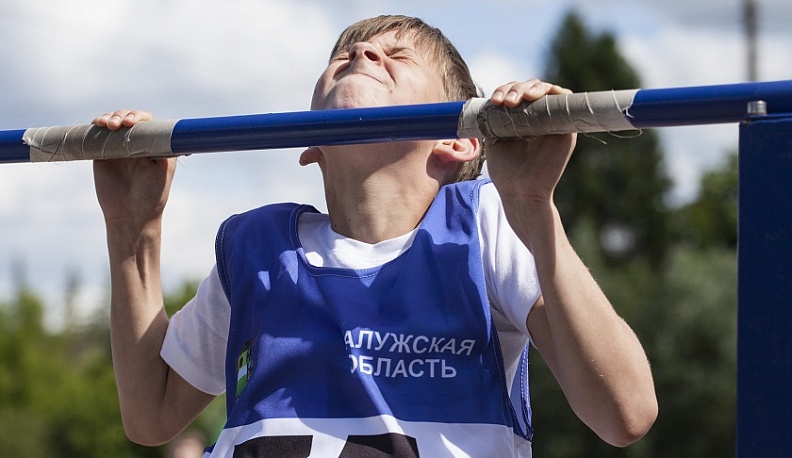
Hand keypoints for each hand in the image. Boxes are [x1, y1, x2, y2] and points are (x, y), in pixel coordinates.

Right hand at [92, 110, 176, 231]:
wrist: (131, 215)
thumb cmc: (152, 194)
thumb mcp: (163, 169)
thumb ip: (162, 148)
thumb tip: (161, 129)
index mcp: (151, 145)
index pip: (145, 122)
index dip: (139, 116)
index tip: (134, 122)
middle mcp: (134, 143)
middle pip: (126, 117)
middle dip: (122, 115)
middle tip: (121, 124)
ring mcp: (116, 147)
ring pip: (111, 122)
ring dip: (109, 117)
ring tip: (109, 125)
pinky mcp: (100, 155)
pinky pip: (95, 135)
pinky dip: (95, 126)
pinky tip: (97, 124)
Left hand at [486, 80, 576, 208]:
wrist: (520, 191)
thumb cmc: (506, 171)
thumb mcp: (493, 140)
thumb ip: (493, 120)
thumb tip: (489, 103)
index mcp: (520, 118)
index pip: (515, 92)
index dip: (505, 90)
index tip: (494, 101)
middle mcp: (537, 117)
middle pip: (530, 87)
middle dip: (516, 88)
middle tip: (506, 102)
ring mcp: (552, 121)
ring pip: (547, 90)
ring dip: (532, 88)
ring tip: (519, 99)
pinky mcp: (566, 128)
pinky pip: (566, 100)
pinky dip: (554, 92)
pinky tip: (537, 97)